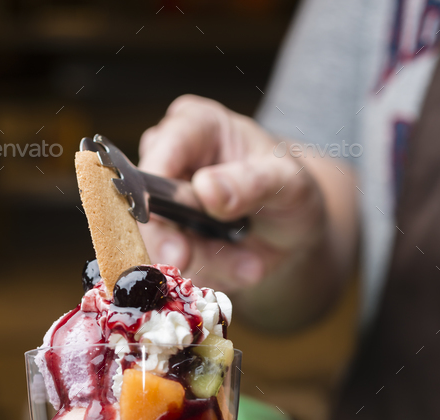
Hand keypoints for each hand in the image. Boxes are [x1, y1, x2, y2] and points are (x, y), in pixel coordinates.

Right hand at [138, 94, 356, 329]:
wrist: (292, 232)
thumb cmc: (288, 190)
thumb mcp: (286, 182)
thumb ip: (250, 183)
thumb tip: (206, 188)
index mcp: (195, 126)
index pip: (161, 151)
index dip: (153, 186)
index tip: (159, 218)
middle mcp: (170, 160)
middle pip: (147, 202)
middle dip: (167, 238)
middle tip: (185, 260)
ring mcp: (164, 204)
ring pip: (161, 242)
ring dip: (206, 262)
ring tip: (253, 265)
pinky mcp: (168, 241)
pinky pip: (176, 267)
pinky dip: (211, 275)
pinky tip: (243, 268)